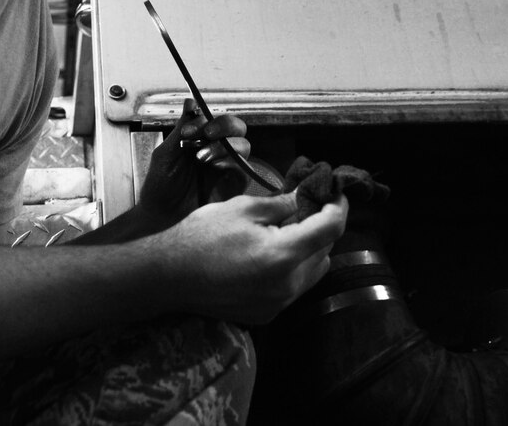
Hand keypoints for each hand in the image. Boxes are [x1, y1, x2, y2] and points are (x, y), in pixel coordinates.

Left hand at [136, 98, 250, 226]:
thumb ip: (180, 129)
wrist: (161, 218)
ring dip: (222, 146)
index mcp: (200, 140)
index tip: (188, 130)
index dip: (204, 119)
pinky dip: (230, 163)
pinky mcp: (236, 185)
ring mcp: (228, 168)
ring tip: (201, 157)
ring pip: (243, 145)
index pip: (213, 120)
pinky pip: (243, 168)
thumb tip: (191, 102)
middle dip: (224, 125)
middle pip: (237, 127)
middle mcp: (218, 151)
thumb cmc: (160, 188)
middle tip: (206, 133)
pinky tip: (213, 168)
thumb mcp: (166, 154)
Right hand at [150, 191, 348, 323]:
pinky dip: (293, 269)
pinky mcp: (267, 315)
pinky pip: (294, 289)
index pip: (330, 229)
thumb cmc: (202, 235)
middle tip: (308, 206)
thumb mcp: (242, 208)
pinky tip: (272, 254)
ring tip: (289, 230)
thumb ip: (280, 204)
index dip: (338, 207)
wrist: (169, 276)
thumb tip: (302, 197)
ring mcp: (278, 304)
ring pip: (313, 272)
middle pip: (325, 252)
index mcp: (283, 254)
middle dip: (322, 227)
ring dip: (310, 249)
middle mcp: (287, 285)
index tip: (336, 193)